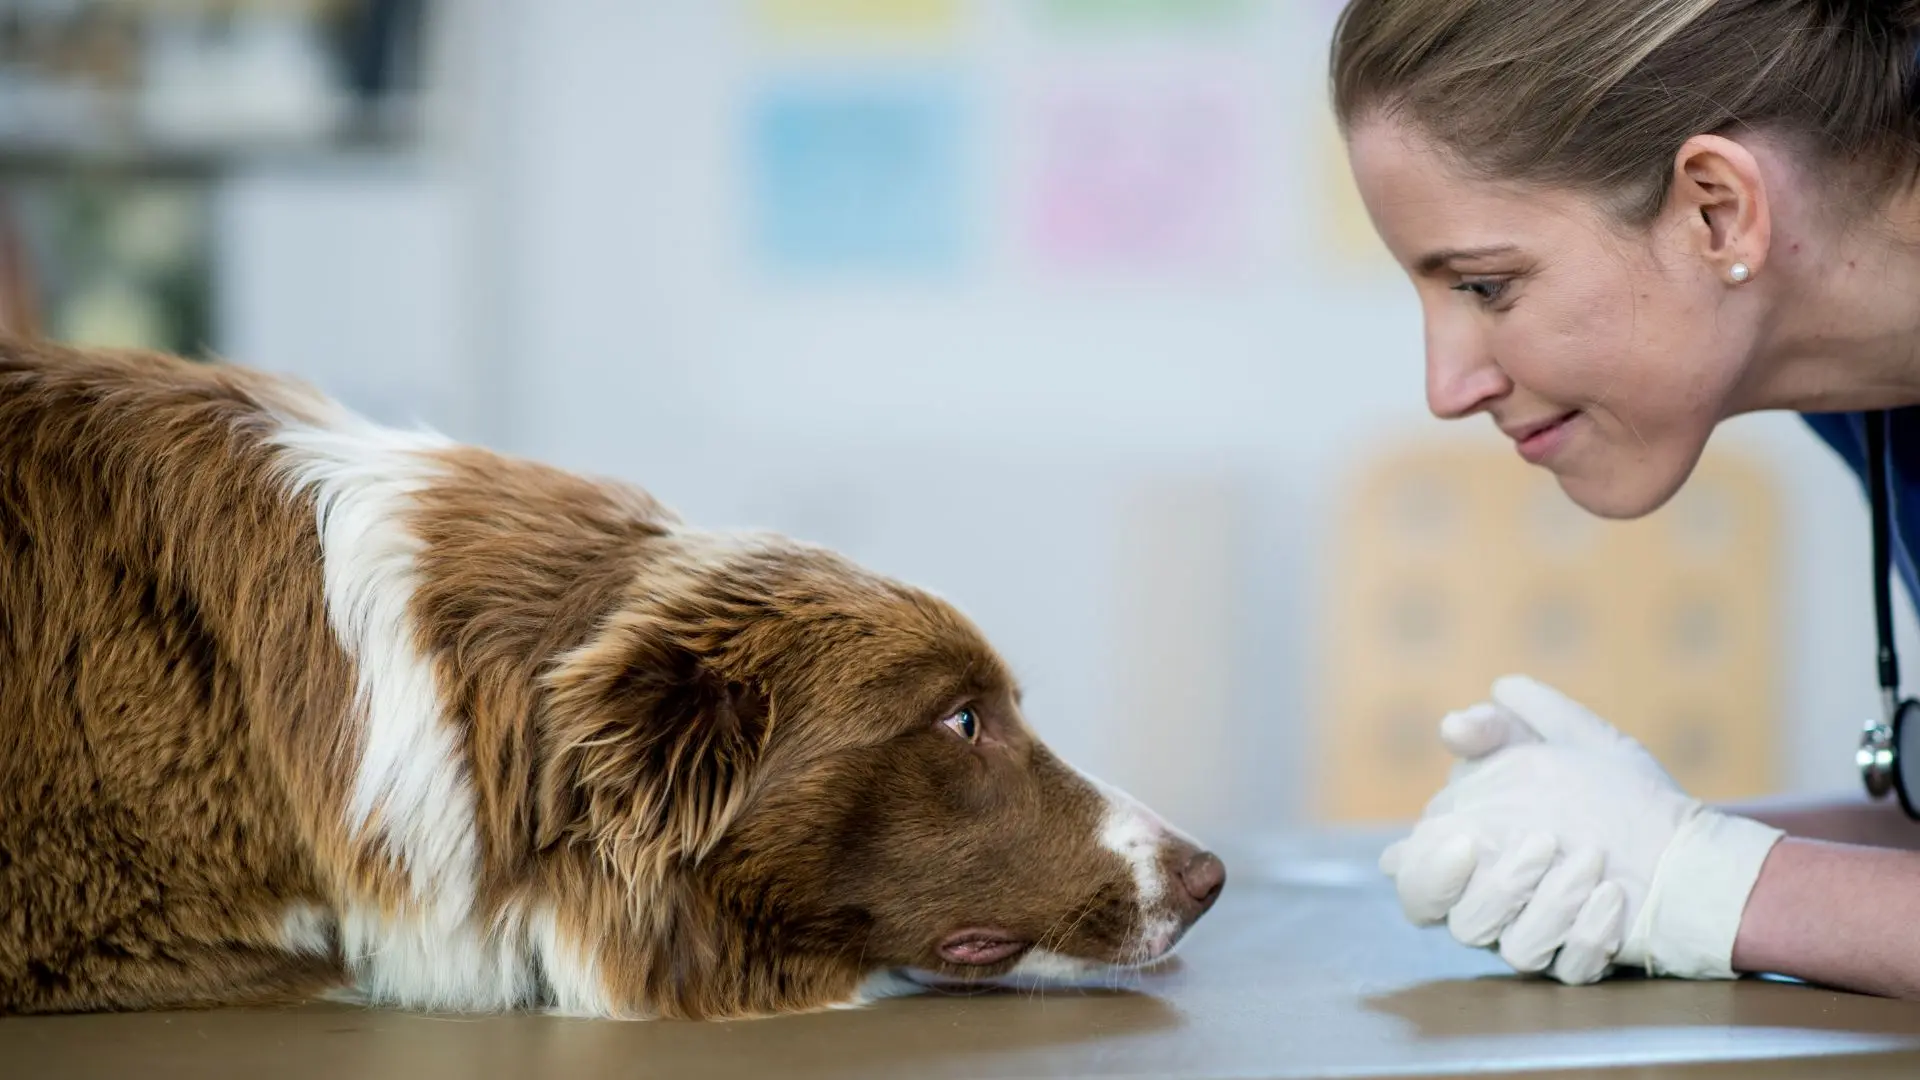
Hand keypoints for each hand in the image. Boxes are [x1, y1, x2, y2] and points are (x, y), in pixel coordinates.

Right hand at [1379, 675, 1784, 983]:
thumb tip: (1450, 725)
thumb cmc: (1622, 794)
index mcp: (1470, 849)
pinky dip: (1587, 932)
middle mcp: (1491, 899)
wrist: (1695, 846)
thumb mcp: (1569, 742)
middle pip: (1446, 916)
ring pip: (1508, 945)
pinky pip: (1567, 966)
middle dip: (1480, 883)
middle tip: (1526, 845)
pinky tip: (1613, 898)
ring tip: (1594, 858)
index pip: (1413, 870)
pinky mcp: (1577, 961)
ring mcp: (1535, 935)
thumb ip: (1505, 727)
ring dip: (1548, 900)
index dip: (1425, 864)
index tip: (1461, 838)